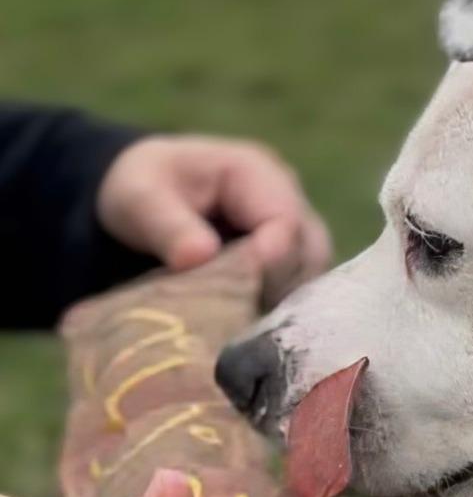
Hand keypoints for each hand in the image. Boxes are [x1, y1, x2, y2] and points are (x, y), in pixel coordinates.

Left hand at [97, 136, 331, 302]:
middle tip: (238, 318)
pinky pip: (299, 286)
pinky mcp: (289, 257)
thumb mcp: (138, 198)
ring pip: (310, 273)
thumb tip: (199, 256)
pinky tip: (248, 326)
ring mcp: (294, 228)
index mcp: (256, 171)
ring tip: (242, 325)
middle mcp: (288, 198)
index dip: (269, 261)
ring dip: (282, 302)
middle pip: (310, 250)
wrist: (146, 195)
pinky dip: (277, 307)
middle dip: (278, 287)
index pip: (286, 221)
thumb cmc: (143, 189)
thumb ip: (167, 225)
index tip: (236, 295)